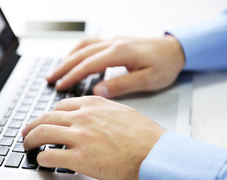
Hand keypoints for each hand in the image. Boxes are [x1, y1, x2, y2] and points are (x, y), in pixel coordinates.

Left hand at [22, 96, 165, 179]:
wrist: (154, 152)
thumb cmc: (144, 135)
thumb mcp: (121, 111)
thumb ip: (101, 110)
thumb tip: (92, 113)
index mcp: (92, 105)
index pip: (60, 106)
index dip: (49, 115)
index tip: (45, 120)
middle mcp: (82, 117)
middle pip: (46, 118)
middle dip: (32, 126)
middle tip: (27, 132)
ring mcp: (80, 137)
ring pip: (42, 133)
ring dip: (30, 140)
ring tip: (27, 145)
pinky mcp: (80, 158)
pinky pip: (51, 155)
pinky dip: (42, 158)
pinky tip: (41, 160)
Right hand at [47, 35, 184, 97]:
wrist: (176, 49)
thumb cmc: (165, 66)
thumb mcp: (147, 80)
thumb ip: (121, 85)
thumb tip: (98, 91)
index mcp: (120, 53)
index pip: (89, 65)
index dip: (72, 76)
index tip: (59, 86)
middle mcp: (113, 43)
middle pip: (81, 54)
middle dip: (63, 67)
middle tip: (49, 79)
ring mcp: (113, 41)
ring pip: (83, 47)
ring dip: (67, 59)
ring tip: (56, 71)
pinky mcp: (114, 42)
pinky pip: (90, 44)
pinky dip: (77, 52)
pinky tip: (72, 60)